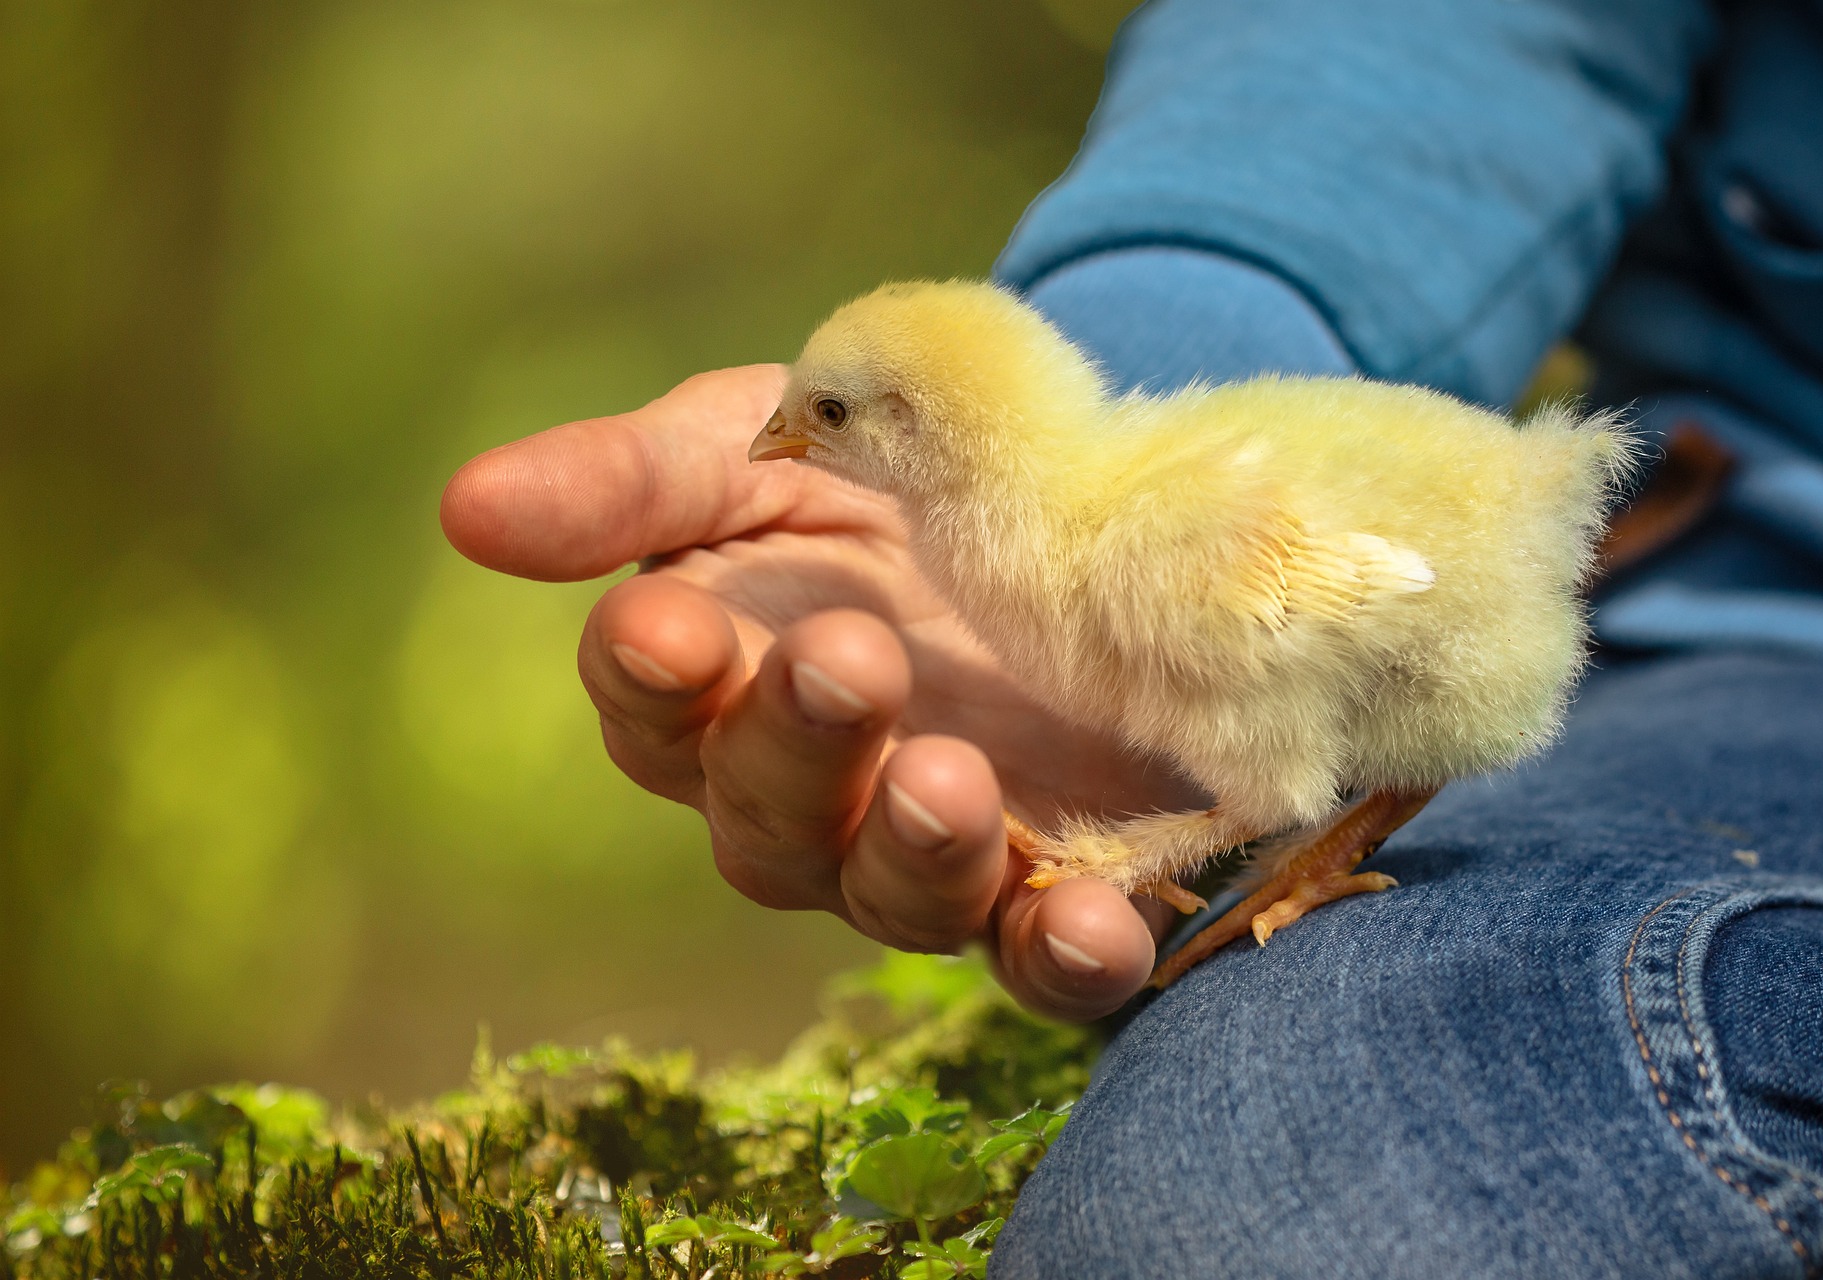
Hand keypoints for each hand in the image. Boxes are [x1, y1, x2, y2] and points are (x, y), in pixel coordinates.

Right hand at [441, 365, 1200, 1019]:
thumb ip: (632, 481)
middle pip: (766, 816)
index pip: (653, 703)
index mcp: (717, 683)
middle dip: (798, 746)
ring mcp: (927, 852)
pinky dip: (1069, 953)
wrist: (1068, 503)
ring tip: (951, 781)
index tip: (671, 625)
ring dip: (918, 852)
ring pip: (894, 896)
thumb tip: (465, 509)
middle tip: (848, 660)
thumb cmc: (873, 468)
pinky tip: (1098, 924)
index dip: (655, 674)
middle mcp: (806, 795)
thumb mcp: (758, 443)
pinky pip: (1046, 957)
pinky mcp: (1055, 886)